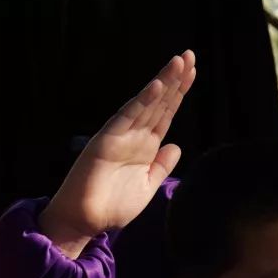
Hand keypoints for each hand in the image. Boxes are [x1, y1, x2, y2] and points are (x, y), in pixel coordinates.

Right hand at [39, 51, 195, 258]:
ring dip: (163, 83)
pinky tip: (157, 86)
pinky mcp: (106, 141)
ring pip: (146, 105)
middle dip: (175, 80)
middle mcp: (134, 137)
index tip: (192, 71)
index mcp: (145, 147)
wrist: (84, 222)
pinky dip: (142, 101)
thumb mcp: (146, 188)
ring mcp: (120, 136)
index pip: (165, 114)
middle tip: (189, 55)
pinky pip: (127, 117)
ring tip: (179, 62)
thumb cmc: (111, 208)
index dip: (179, 93)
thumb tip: (176, 146)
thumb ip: (160, 167)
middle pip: (159, 103)